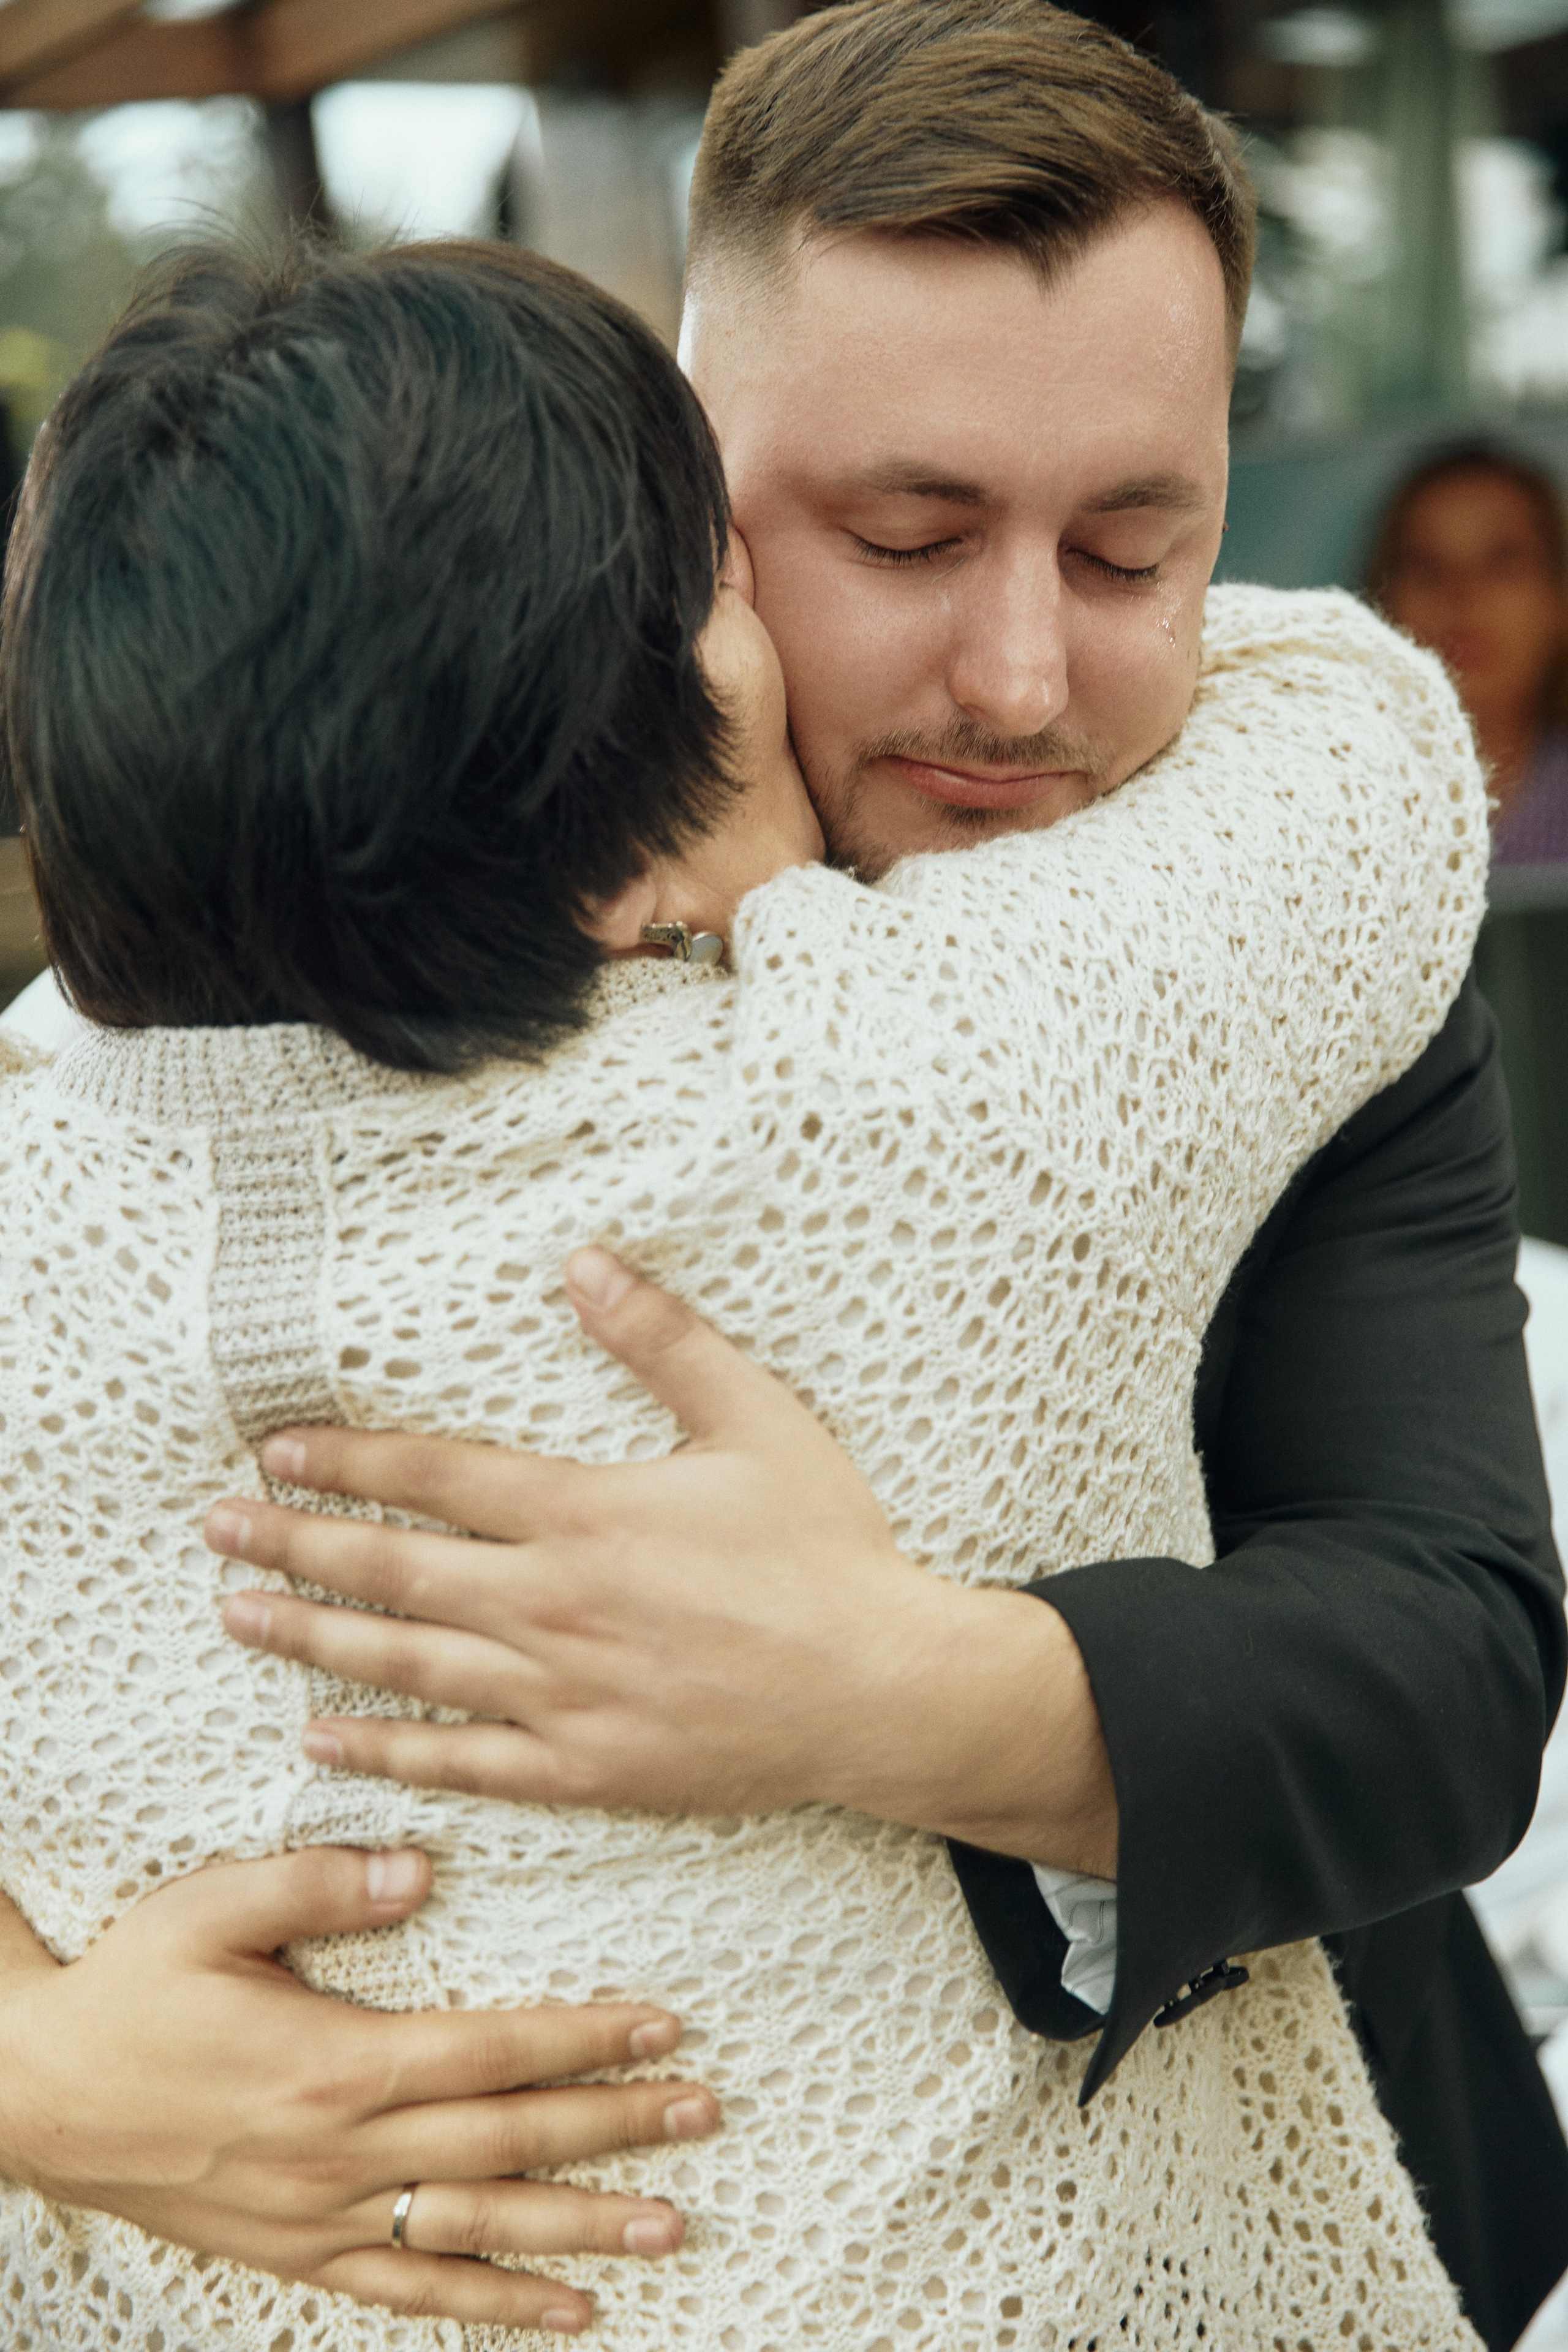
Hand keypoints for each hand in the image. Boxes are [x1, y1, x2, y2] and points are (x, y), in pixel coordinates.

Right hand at [0, 1848, 717, 2334]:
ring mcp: (325, 2216)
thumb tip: (424, 1869)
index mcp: (336, 2061)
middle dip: (616, 2126)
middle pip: (509, 2139)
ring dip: (582, 2225)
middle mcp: (344, 2152)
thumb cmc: (130, 1990)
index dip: (586, 2037)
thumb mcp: (211, 1907)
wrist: (39, 2094)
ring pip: (480, 2226)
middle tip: (704, 2115)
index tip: (663, 2024)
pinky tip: (567, 2310)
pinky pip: (415, 2289)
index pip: (495, 2050)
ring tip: (671, 2224)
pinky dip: (495, 2305)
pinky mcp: (300, 2255)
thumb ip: (323, 1880)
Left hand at [208, 1249, 1117, 1874]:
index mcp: (585, 1513)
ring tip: (236, 1614)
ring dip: (312, 1637)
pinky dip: (384, 1752)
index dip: (348, 1462)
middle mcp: (553, 1603)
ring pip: (407, 1664)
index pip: (436, 1477)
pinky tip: (318, 1741)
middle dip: (295, 1544)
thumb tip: (583, 1261)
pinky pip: (462, 1762)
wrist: (882, 1688)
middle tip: (214, 1529)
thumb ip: (661, 1339)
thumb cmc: (824, 1547)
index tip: (275, 1452)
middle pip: (394, 1570)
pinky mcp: (586, 1768)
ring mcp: (561, 1693)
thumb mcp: (755, 1417)